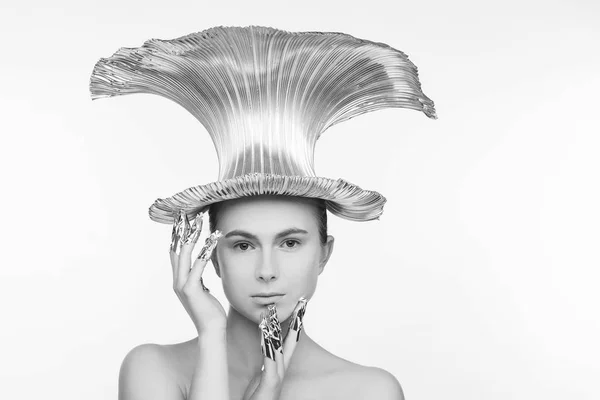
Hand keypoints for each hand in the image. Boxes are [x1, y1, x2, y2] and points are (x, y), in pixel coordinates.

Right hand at [169, 210, 226, 333]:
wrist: (211, 331)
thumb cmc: (210, 312)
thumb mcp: (203, 291)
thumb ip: (198, 278)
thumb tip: (201, 266)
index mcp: (179, 281)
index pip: (176, 254)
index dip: (178, 237)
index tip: (182, 221)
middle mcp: (177, 282)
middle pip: (176, 250)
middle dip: (181, 231)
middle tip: (186, 214)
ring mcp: (182, 286)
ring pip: (184, 255)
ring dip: (192, 236)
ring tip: (198, 221)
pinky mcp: (190, 290)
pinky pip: (197, 266)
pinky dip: (204, 251)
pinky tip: (212, 239)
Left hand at [242, 298, 307, 399]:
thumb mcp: (261, 380)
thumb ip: (265, 366)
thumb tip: (265, 351)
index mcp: (278, 369)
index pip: (287, 342)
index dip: (293, 325)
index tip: (297, 309)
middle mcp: (280, 372)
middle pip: (290, 342)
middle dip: (296, 322)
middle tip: (300, 304)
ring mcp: (277, 378)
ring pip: (279, 349)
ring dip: (277, 330)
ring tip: (274, 313)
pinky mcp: (270, 385)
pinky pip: (270, 363)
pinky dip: (269, 349)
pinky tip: (267, 337)